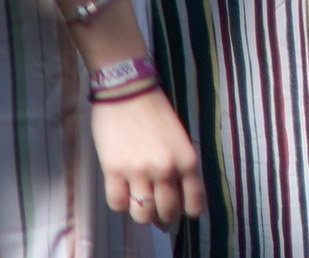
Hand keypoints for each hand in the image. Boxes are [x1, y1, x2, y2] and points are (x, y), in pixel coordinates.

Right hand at [89, 84, 200, 230]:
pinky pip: (117, 204)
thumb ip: (179, 166)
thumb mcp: (179, 139)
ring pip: (142, 213)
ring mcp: (139, 172)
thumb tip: (174, 194)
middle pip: (166, 212)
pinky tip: (123, 193)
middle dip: (164, 216)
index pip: (194, 201)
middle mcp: (166, 169)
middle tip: (159, 212)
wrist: (129, 92)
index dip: (188, 211)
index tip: (184, 213)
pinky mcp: (114, 171)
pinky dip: (121, 204)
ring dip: (141, 213)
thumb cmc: (156, 112)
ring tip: (140, 203)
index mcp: (187, 160)